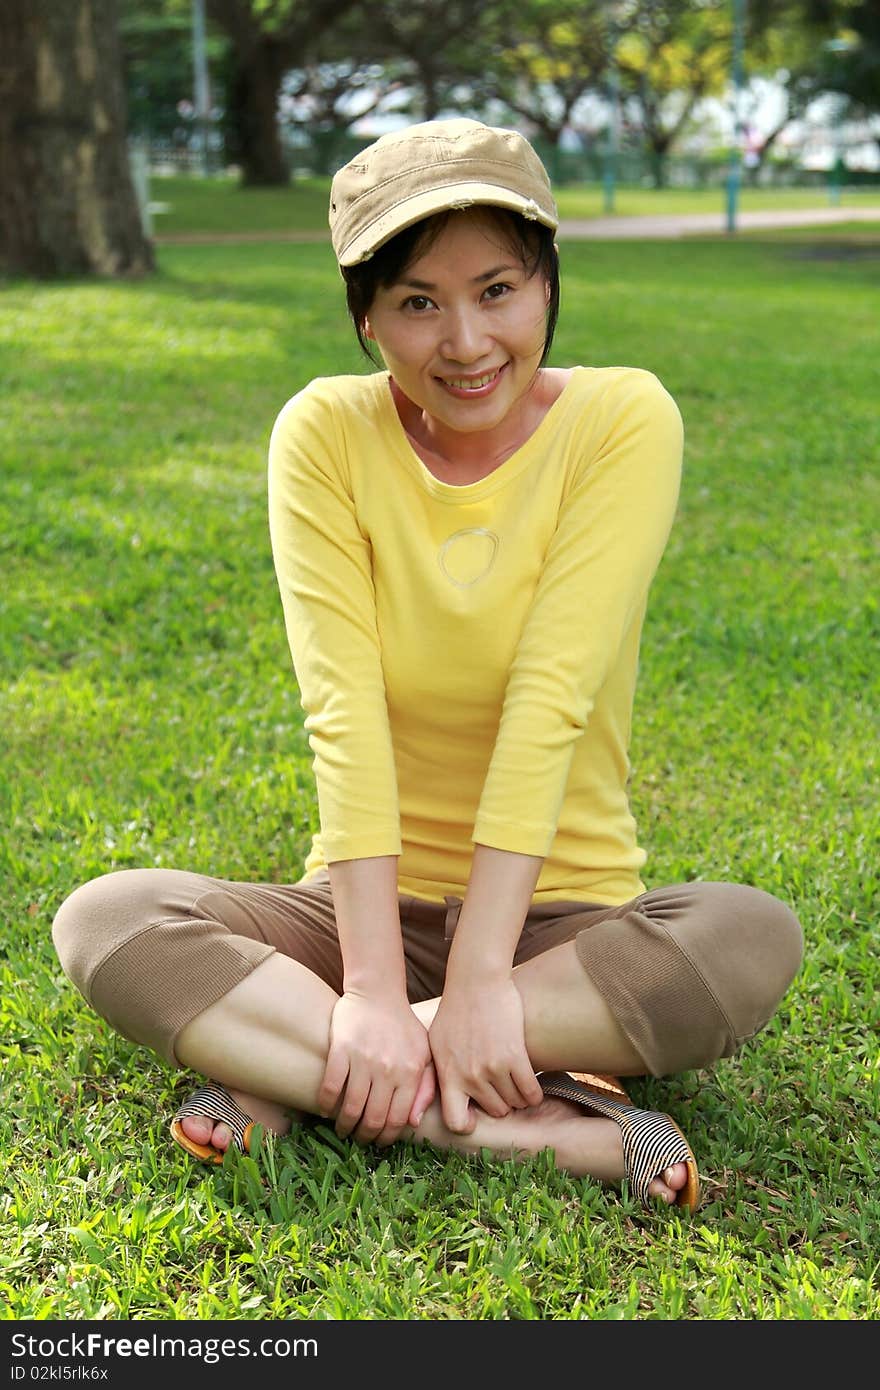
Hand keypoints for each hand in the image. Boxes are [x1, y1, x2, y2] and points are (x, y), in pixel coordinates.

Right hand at [318, 991, 435, 1145]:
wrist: (377, 993)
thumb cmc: (403, 1026)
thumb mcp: (424, 1053)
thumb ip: (425, 1087)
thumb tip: (413, 1122)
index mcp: (410, 1072)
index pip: (398, 1118)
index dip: (387, 1137)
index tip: (379, 1141)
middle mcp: (388, 1069)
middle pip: (374, 1118)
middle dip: (365, 1136)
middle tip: (359, 1139)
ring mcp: (363, 1060)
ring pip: (351, 1107)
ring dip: (345, 1125)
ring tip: (343, 1129)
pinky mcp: (341, 1050)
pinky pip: (331, 1086)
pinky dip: (326, 1104)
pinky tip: (326, 1110)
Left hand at [428, 977, 543, 1134]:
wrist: (476, 981)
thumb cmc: (455, 1009)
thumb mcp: (435, 1043)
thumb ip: (437, 1073)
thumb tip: (426, 1105)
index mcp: (448, 1075)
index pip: (455, 1121)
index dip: (468, 1124)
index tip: (476, 1113)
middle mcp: (468, 1076)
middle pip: (495, 1111)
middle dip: (501, 1104)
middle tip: (503, 1091)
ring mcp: (492, 1067)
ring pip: (514, 1103)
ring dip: (518, 1098)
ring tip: (516, 1085)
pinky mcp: (514, 1056)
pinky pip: (530, 1091)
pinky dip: (534, 1094)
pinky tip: (532, 1087)